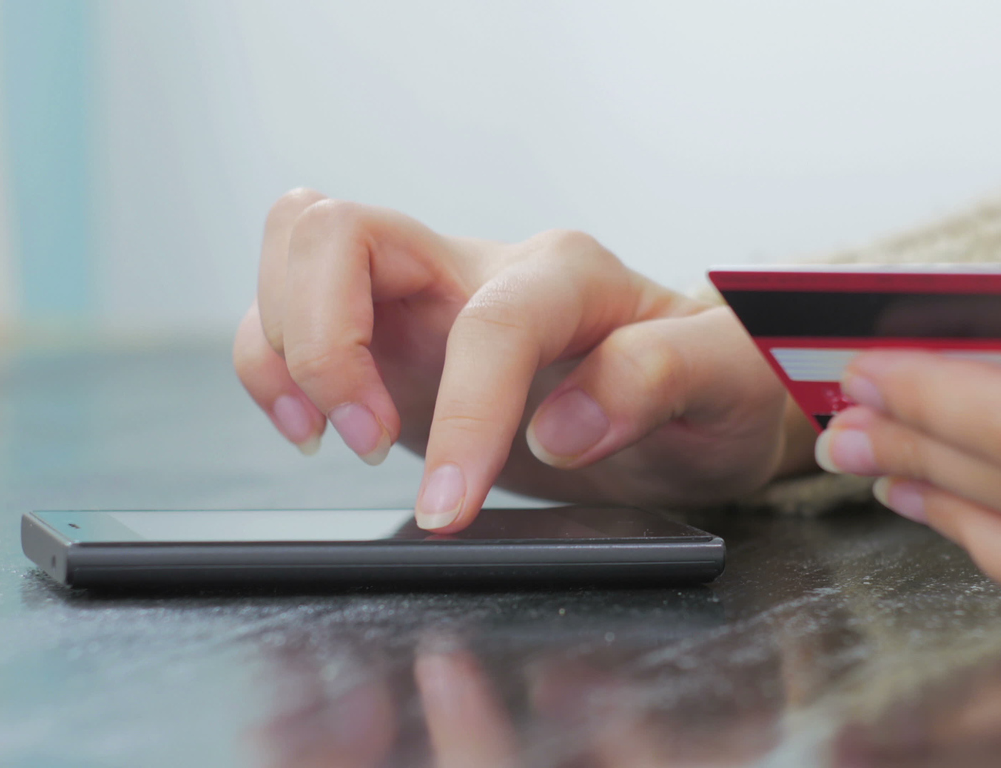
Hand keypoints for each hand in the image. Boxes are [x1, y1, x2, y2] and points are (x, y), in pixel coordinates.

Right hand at [233, 190, 814, 530]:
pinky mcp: (391, 339)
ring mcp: (427, 298)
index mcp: (568, 274)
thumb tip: (560, 427)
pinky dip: (272, 365)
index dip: (461, 414)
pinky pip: (291, 313)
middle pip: (340, 230)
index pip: (490, 322)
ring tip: (327, 437)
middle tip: (360, 441)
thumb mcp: (728, 383)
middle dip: (323, 342)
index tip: (451, 507)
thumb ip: (659, 380)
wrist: (696, 396)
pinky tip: (313, 428)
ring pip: (298, 250)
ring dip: (284, 347)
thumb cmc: (713, 385)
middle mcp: (482, 270)